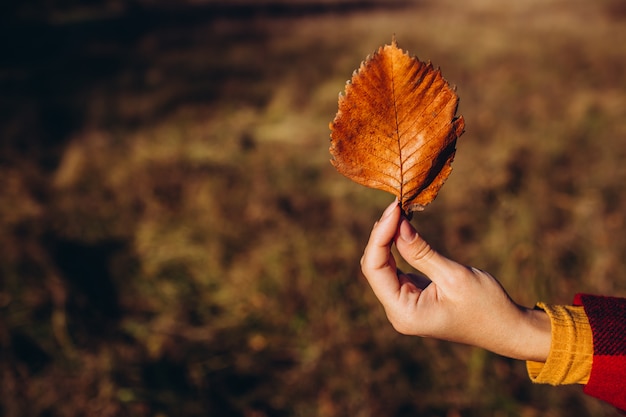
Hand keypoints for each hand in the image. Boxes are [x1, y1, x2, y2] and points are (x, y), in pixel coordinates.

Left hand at [360, 200, 550, 361]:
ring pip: (382, 266)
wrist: (507, 328)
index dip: (379, 236)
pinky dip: (398, 247)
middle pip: (374, 267)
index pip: (374, 269)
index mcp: (403, 313)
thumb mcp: (454, 276)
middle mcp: (397, 311)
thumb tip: (398, 223)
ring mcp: (403, 305)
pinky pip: (395, 268)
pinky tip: (404, 228)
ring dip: (388, 239)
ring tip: (399, 212)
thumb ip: (420, 252)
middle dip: (382, 235)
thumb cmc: (486, 306)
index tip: (394, 209)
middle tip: (397, 206)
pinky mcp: (412, 296)